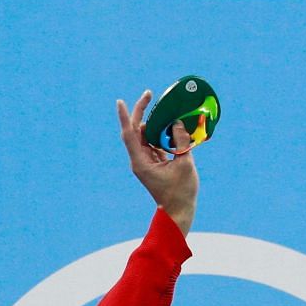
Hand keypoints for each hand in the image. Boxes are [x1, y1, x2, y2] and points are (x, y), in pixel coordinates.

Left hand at [118, 89, 197, 233]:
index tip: (120, 101)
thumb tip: (177, 123)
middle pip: (135, 131)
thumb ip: (180, 141)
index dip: (125, 117)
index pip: (129, 134)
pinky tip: (171, 125)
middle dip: (141, 112)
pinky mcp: (154, 163)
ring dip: (154, 122)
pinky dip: (161, 133)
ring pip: (145, 136)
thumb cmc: (181, 192)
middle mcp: (139, 160)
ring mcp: (146, 162)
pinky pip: (153, 143)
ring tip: (166, 109)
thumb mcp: (185, 164)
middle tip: (149, 94)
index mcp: (141, 162)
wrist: (178, 211)